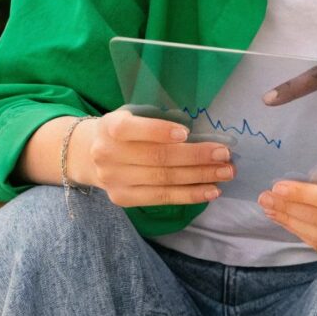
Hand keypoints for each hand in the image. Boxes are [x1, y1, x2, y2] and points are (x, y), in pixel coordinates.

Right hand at [74, 109, 232, 207]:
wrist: (90, 156)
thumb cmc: (127, 132)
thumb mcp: (134, 117)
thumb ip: (157, 120)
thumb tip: (204, 132)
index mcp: (110, 127)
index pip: (131, 129)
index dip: (158, 131)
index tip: (187, 133)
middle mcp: (107, 154)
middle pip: (157, 157)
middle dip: (195, 156)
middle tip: (224, 154)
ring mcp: (113, 179)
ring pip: (163, 179)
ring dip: (200, 176)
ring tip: (226, 172)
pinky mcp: (123, 198)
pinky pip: (161, 198)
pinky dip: (190, 195)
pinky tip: (212, 191)